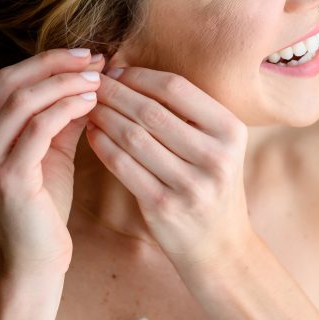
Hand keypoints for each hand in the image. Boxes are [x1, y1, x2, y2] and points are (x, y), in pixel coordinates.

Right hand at [0, 48, 104, 278]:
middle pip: (10, 82)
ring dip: (65, 83)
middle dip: (55, 64)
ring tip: (99, 79)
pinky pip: (39, 127)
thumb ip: (59, 118)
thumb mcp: (49, 155)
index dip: (46, 62)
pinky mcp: (6, 177)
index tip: (85, 55)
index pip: (5, 81)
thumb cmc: (41, 213)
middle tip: (95, 58)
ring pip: (23, 100)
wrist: (33, 267)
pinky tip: (92, 102)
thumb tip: (86, 77)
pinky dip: (67, 107)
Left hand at [84, 67, 252, 266]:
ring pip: (133, 137)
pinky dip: (102, 145)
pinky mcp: (163, 206)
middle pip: (151, 111)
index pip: (177, 88)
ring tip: (88, 106)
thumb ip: (188, 114)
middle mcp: (215, 156)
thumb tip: (132, 75)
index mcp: (231, 131)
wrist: (220, 247)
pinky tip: (91, 134)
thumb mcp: (219, 147)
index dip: (140, 76)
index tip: (116, 72)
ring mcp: (190, 184)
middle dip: (115, 93)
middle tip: (92, 85)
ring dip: (104, 117)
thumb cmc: (211, 185)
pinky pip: (123, 166)